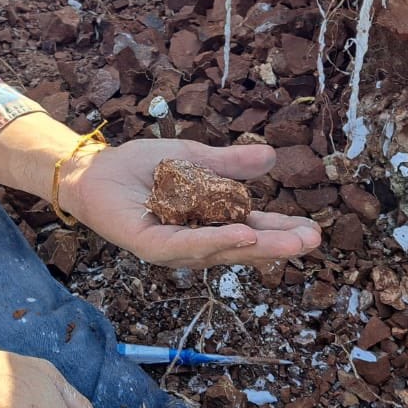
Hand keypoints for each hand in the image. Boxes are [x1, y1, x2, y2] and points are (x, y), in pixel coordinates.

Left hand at [58, 138, 320, 267]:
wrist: (95, 168)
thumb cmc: (140, 167)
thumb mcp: (193, 159)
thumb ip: (228, 164)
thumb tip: (270, 156)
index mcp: (207, 222)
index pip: (249, 229)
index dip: (279, 230)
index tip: (311, 230)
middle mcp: (194, 241)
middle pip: (241, 247)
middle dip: (278, 245)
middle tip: (313, 241)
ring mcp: (173, 247)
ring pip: (220, 251)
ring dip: (257, 246)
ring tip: (291, 242)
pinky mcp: (150, 246)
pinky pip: (186, 245)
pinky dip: (216, 241)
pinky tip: (243, 235)